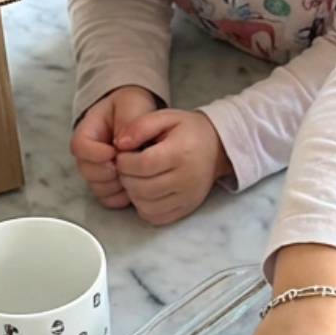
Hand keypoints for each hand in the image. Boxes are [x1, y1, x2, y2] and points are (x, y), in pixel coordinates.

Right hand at [69, 86, 158, 208]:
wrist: (139, 115)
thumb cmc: (132, 108)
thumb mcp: (131, 106)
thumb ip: (127, 123)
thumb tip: (123, 147)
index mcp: (87, 131)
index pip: (79, 147)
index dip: (95, 153)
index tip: (114, 151)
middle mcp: (88, 155)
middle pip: (86, 171)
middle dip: (108, 171)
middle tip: (127, 165)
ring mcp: (97, 171)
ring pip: (97, 188)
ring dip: (116, 184)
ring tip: (134, 173)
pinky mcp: (109, 185)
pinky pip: (108, 199)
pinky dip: (121, 196)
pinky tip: (135, 184)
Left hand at [113, 109, 231, 225]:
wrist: (217, 148)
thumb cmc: (189, 130)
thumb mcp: (166, 116)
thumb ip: (140, 126)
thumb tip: (118, 144)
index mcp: (180, 153)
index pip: (143, 165)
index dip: (124, 161)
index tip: (122, 154)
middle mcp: (186, 179)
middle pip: (141, 187)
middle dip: (125, 177)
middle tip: (126, 167)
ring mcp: (187, 197)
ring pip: (145, 206)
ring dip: (132, 193)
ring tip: (135, 178)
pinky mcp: (186, 209)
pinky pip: (156, 217)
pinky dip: (143, 207)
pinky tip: (145, 193)